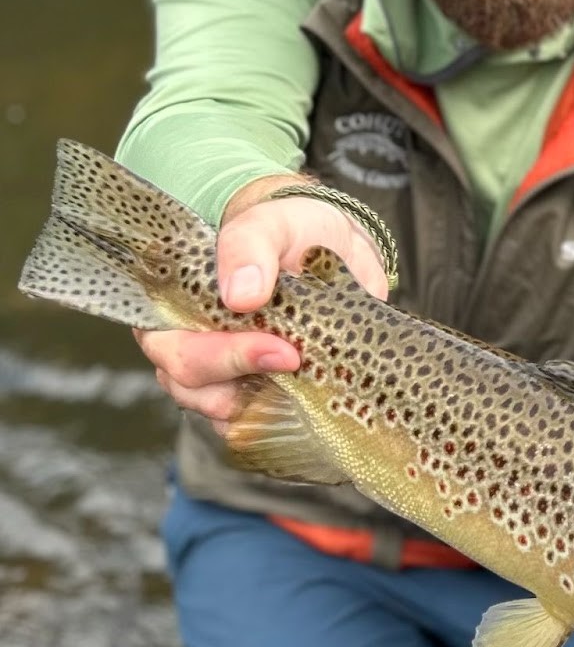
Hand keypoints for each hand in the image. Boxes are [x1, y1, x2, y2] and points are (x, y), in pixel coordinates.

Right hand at [133, 176, 391, 429]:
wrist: (331, 247)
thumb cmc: (289, 231)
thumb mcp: (272, 222)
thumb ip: (250, 246)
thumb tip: (240, 295)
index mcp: (173, 301)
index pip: (169, 343)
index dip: (216, 355)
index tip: (276, 349)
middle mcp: (186, 342)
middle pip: (189, 383)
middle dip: (242, 374)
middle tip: (296, 358)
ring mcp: (218, 373)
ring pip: (219, 411)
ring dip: (263, 402)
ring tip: (305, 378)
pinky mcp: (254, 391)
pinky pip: (253, 424)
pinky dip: (280, 418)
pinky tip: (311, 399)